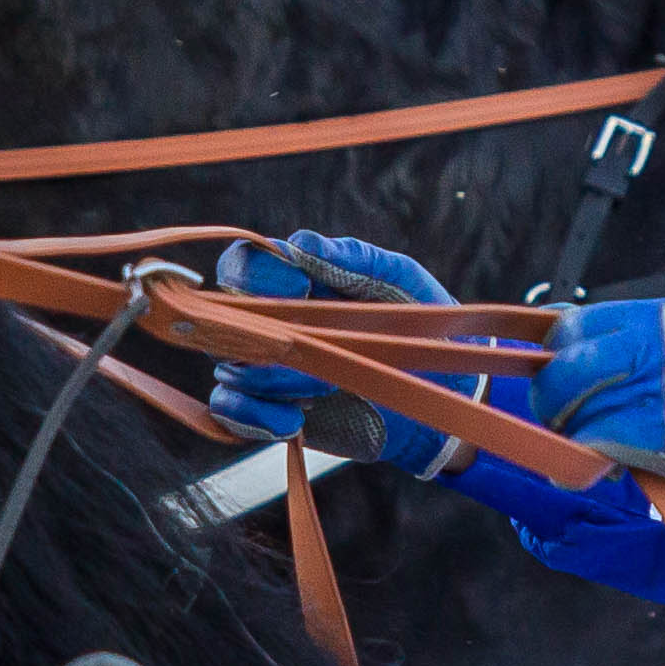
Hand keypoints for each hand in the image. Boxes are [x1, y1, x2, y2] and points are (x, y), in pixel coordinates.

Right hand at [208, 232, 482, 478]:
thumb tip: (301, 246)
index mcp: (294, 278)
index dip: (256, 274)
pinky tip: (294, 420)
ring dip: (275, 378)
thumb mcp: (398, 279)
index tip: (298, 287)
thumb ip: (353, 258)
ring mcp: (265, 367)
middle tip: (305, 347)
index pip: (242, 265)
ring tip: (325, 386)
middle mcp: (269, 321)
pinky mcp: (269, 411)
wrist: (442, 389)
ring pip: (231, 367)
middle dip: (261, 334)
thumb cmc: (419, 320)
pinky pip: (231, 412)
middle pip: (222, 318)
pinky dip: (255, 416)